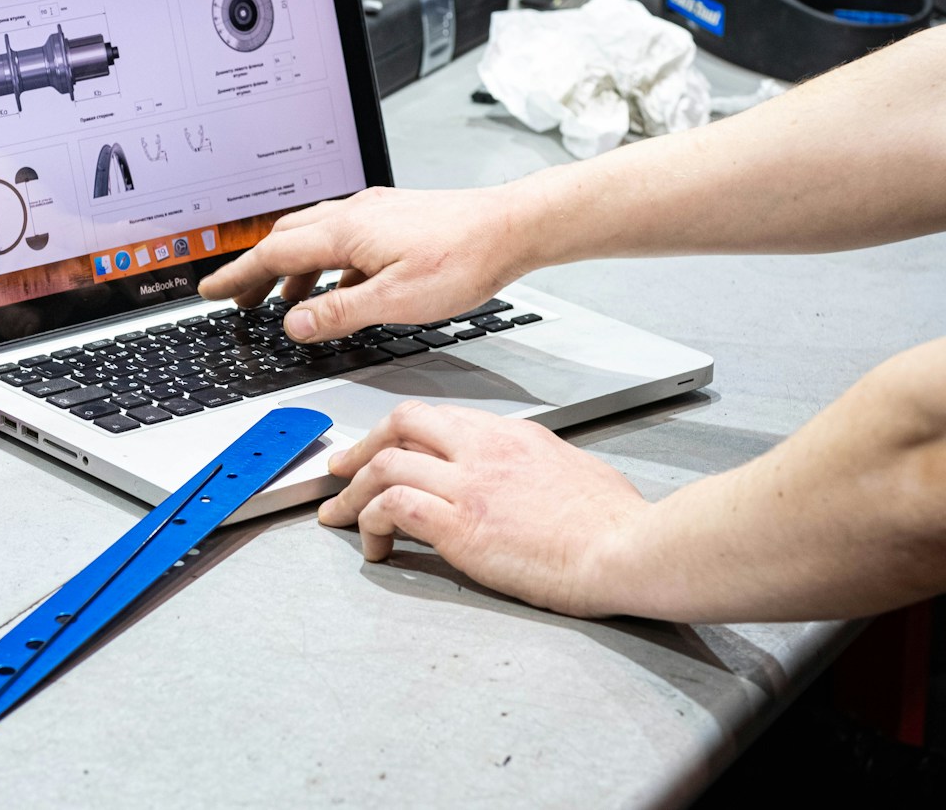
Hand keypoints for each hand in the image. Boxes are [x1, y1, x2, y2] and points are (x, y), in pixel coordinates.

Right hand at [197, 184, 534, 342]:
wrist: (511, 227)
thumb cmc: (464, 259)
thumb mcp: (394, 301)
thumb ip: (338, 312)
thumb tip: (294, 322)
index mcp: (346, 233)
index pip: (273, 255)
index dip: (237, 276)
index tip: (211, 291)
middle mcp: (354, 215)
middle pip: (285, 239)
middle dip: (255, 270)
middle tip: (237, 297)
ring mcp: (373, 213)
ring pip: (312, 236)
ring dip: (290, 267)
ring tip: (283, 300)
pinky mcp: (393, 217)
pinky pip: (341, 237)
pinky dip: (324, 262)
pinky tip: (338, 286)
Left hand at [317, 401, 648, 617]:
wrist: (629, 547)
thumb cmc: (615, 522)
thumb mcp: (571, 470)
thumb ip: (533, 465)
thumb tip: (520, 478)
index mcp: (509, 435)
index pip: (436, 419)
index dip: (396, 435)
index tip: (378, 451)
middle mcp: (483, 449)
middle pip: (400, 425)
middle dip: (360, 449)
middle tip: (339, 473)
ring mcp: (469, 483)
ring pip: (384, 464)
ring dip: (353, 492)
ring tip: (341, 517)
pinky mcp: (460, 524)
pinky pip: (393, 508)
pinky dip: (372, 524)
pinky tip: (375, 546)